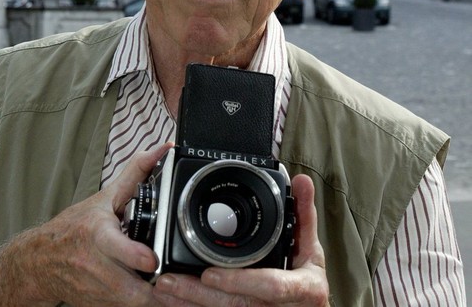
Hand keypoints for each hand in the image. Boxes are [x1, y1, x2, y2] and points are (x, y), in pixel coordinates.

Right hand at [3, 142, 174, 306]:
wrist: (39, 262)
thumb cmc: (74, 227)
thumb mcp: (106, 196)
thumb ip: (137, 171)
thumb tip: (165, 149)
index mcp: (96, 234)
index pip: (113, 247)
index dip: (133, 255)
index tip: (151, 259)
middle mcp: (94, 265)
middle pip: (131, 289)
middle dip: (157, 289)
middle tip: (181, 282)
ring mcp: (96, 290)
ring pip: (133, 305)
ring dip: (158, 301)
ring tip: (179, 291)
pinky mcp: (100, 306)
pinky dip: (148, 305)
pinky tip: (163, 297)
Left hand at [152, 174, 328, 305]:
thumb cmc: (306, 276)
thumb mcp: (311, 245)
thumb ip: (304, 212)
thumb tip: (302, 180)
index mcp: (302, 288)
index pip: (270, 286)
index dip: (240, 280)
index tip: (209, 273)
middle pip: (235, 304)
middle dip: (199, 294)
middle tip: (169, 279)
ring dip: (189, 302)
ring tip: (163, 285)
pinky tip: (172, 300)